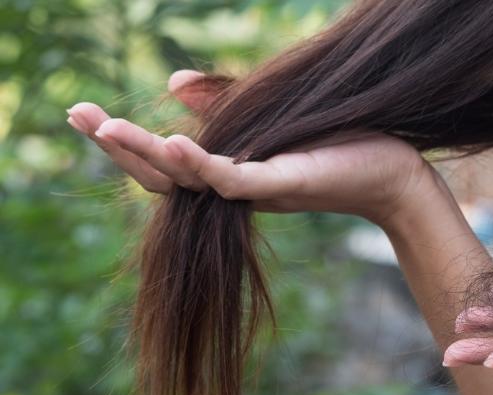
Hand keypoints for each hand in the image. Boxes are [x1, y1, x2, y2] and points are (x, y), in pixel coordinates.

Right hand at [65, 70, 433, 224]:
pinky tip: (171, 141)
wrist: (394, 169)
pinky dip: (201, 164)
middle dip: (118, 147)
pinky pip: (233, 181)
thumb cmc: (337, 140)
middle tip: (76, 115)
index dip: (123, 141)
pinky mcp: (285, 185)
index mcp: (229, 170)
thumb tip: (174, 83)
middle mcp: (235, 187)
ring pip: (189, 181)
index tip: (83, 113)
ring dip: (146, 155)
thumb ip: (223, 102)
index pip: (164, 163)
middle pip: (162, 177)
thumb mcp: (269, 117)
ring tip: (107, 128)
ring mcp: (258, 191)